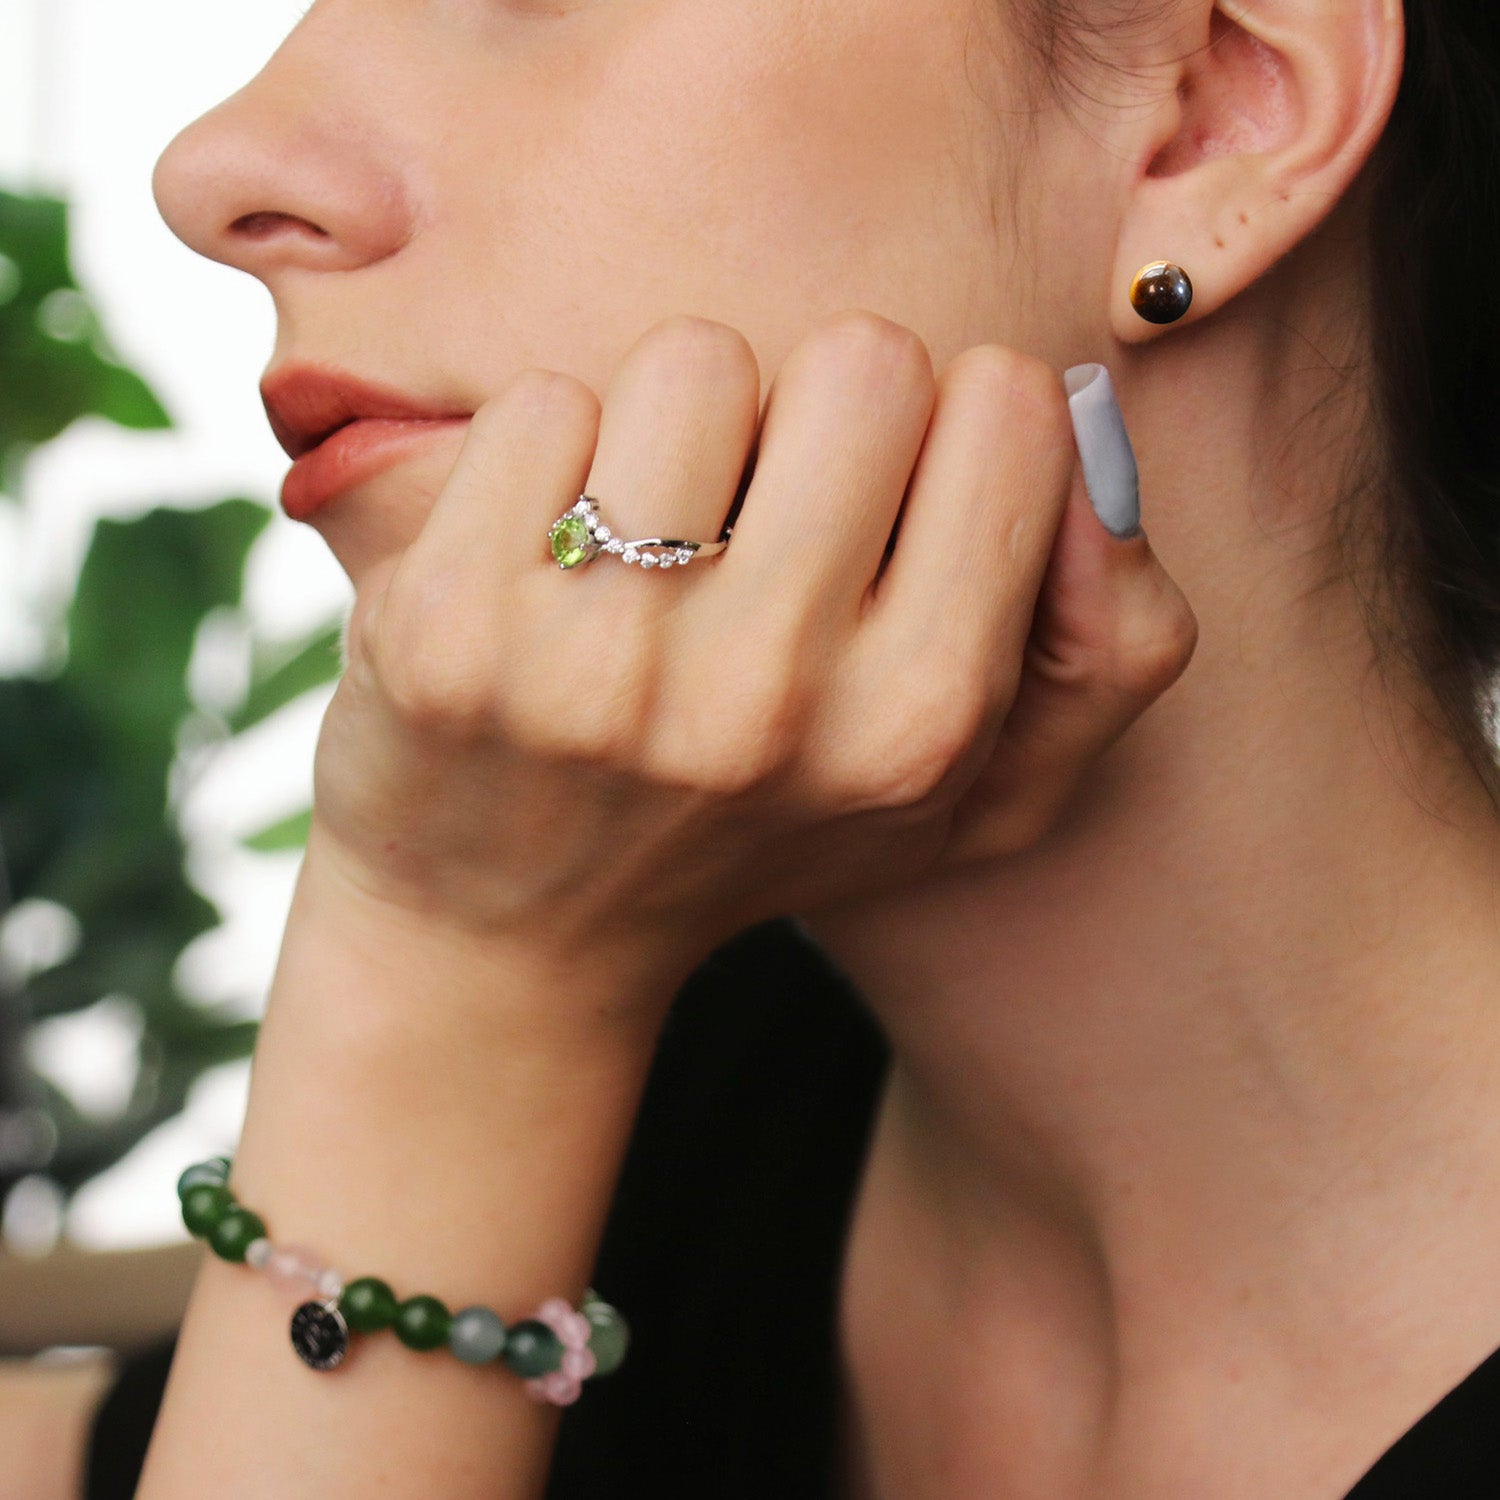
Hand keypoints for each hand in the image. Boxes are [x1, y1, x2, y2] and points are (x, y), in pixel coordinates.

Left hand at [309, 310, 1195, 989]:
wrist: (518, 936)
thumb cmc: (760, 836)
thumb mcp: (977, 798)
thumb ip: (1111, 645)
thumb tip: (1088, 441)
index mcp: (918, 723)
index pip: (1011, 405)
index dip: (951, 434)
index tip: (886, 513)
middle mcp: (765, 698)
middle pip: (866, 357)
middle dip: (819, 415)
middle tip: (763, 519)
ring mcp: (597, 666)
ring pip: (696, 360)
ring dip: (682, 428)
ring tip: (653, 547)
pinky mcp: (451, 626)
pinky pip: (539, 405)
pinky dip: (551, 460)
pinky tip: (544, 570)